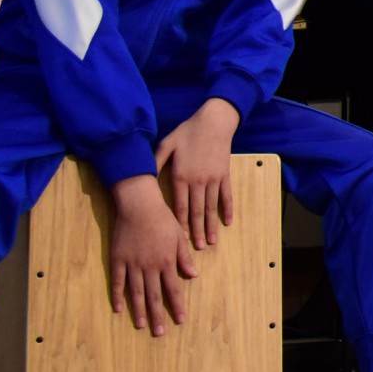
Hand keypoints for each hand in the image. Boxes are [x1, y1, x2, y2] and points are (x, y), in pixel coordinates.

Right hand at [109, 175, 195, 334]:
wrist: (139, 206)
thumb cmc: (162, 219)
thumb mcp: (178, 237)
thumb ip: (184, 258)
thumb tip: (193, 275)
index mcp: (166, 262)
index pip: (173, 289)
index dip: (176, 306)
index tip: (180, 320)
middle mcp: (150, 267)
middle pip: (154, 295)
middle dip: (158, 315)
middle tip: (159, 333)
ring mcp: (133, 264)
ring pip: (136, 292)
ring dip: (139, 310)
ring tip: (141, 325)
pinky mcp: (118, 260)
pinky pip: (118, 282)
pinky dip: (118, 296)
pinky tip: (119, 309)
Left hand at [154, 99, 238, 250]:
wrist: (213, 122)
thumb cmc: (187, 132)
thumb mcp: (166, 144)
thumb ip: (156, 162)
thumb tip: (144, 177)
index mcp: (180, 176)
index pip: (179, 206)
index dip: (178, 224)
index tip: (178, 240)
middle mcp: (198, 181)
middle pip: (196, 211)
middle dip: (196, 231)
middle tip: (198, 249)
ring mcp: (213, 179)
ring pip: (211, 207)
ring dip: (211, 226)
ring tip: (212, 242)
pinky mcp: (224, 175)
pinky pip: (226, 196)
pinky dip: (227, 210)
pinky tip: (227, 222)